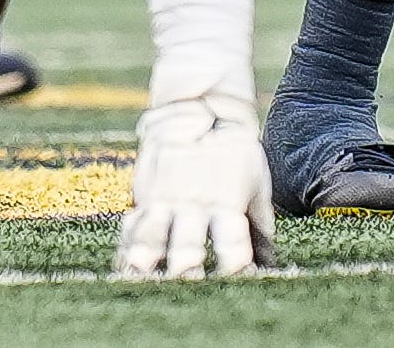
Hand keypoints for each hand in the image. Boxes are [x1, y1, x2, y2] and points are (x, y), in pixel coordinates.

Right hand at [114, 76, 271, 278]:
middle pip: (188, 245)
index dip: (235, 269)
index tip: (236, 284)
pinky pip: (133, 223)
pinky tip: (122, 266)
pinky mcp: (144, 191)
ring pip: (153, 235)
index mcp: (228, 203)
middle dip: (186, 272)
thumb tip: (272, 263)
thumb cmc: (234, 148)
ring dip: (146, 259)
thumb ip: (260, 223)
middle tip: (185, 287)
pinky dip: (126, 246)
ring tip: (138, 278)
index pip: (233, 245)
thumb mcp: (257, 181)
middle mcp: (195, 203)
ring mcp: (166, 197)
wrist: (199, 105)